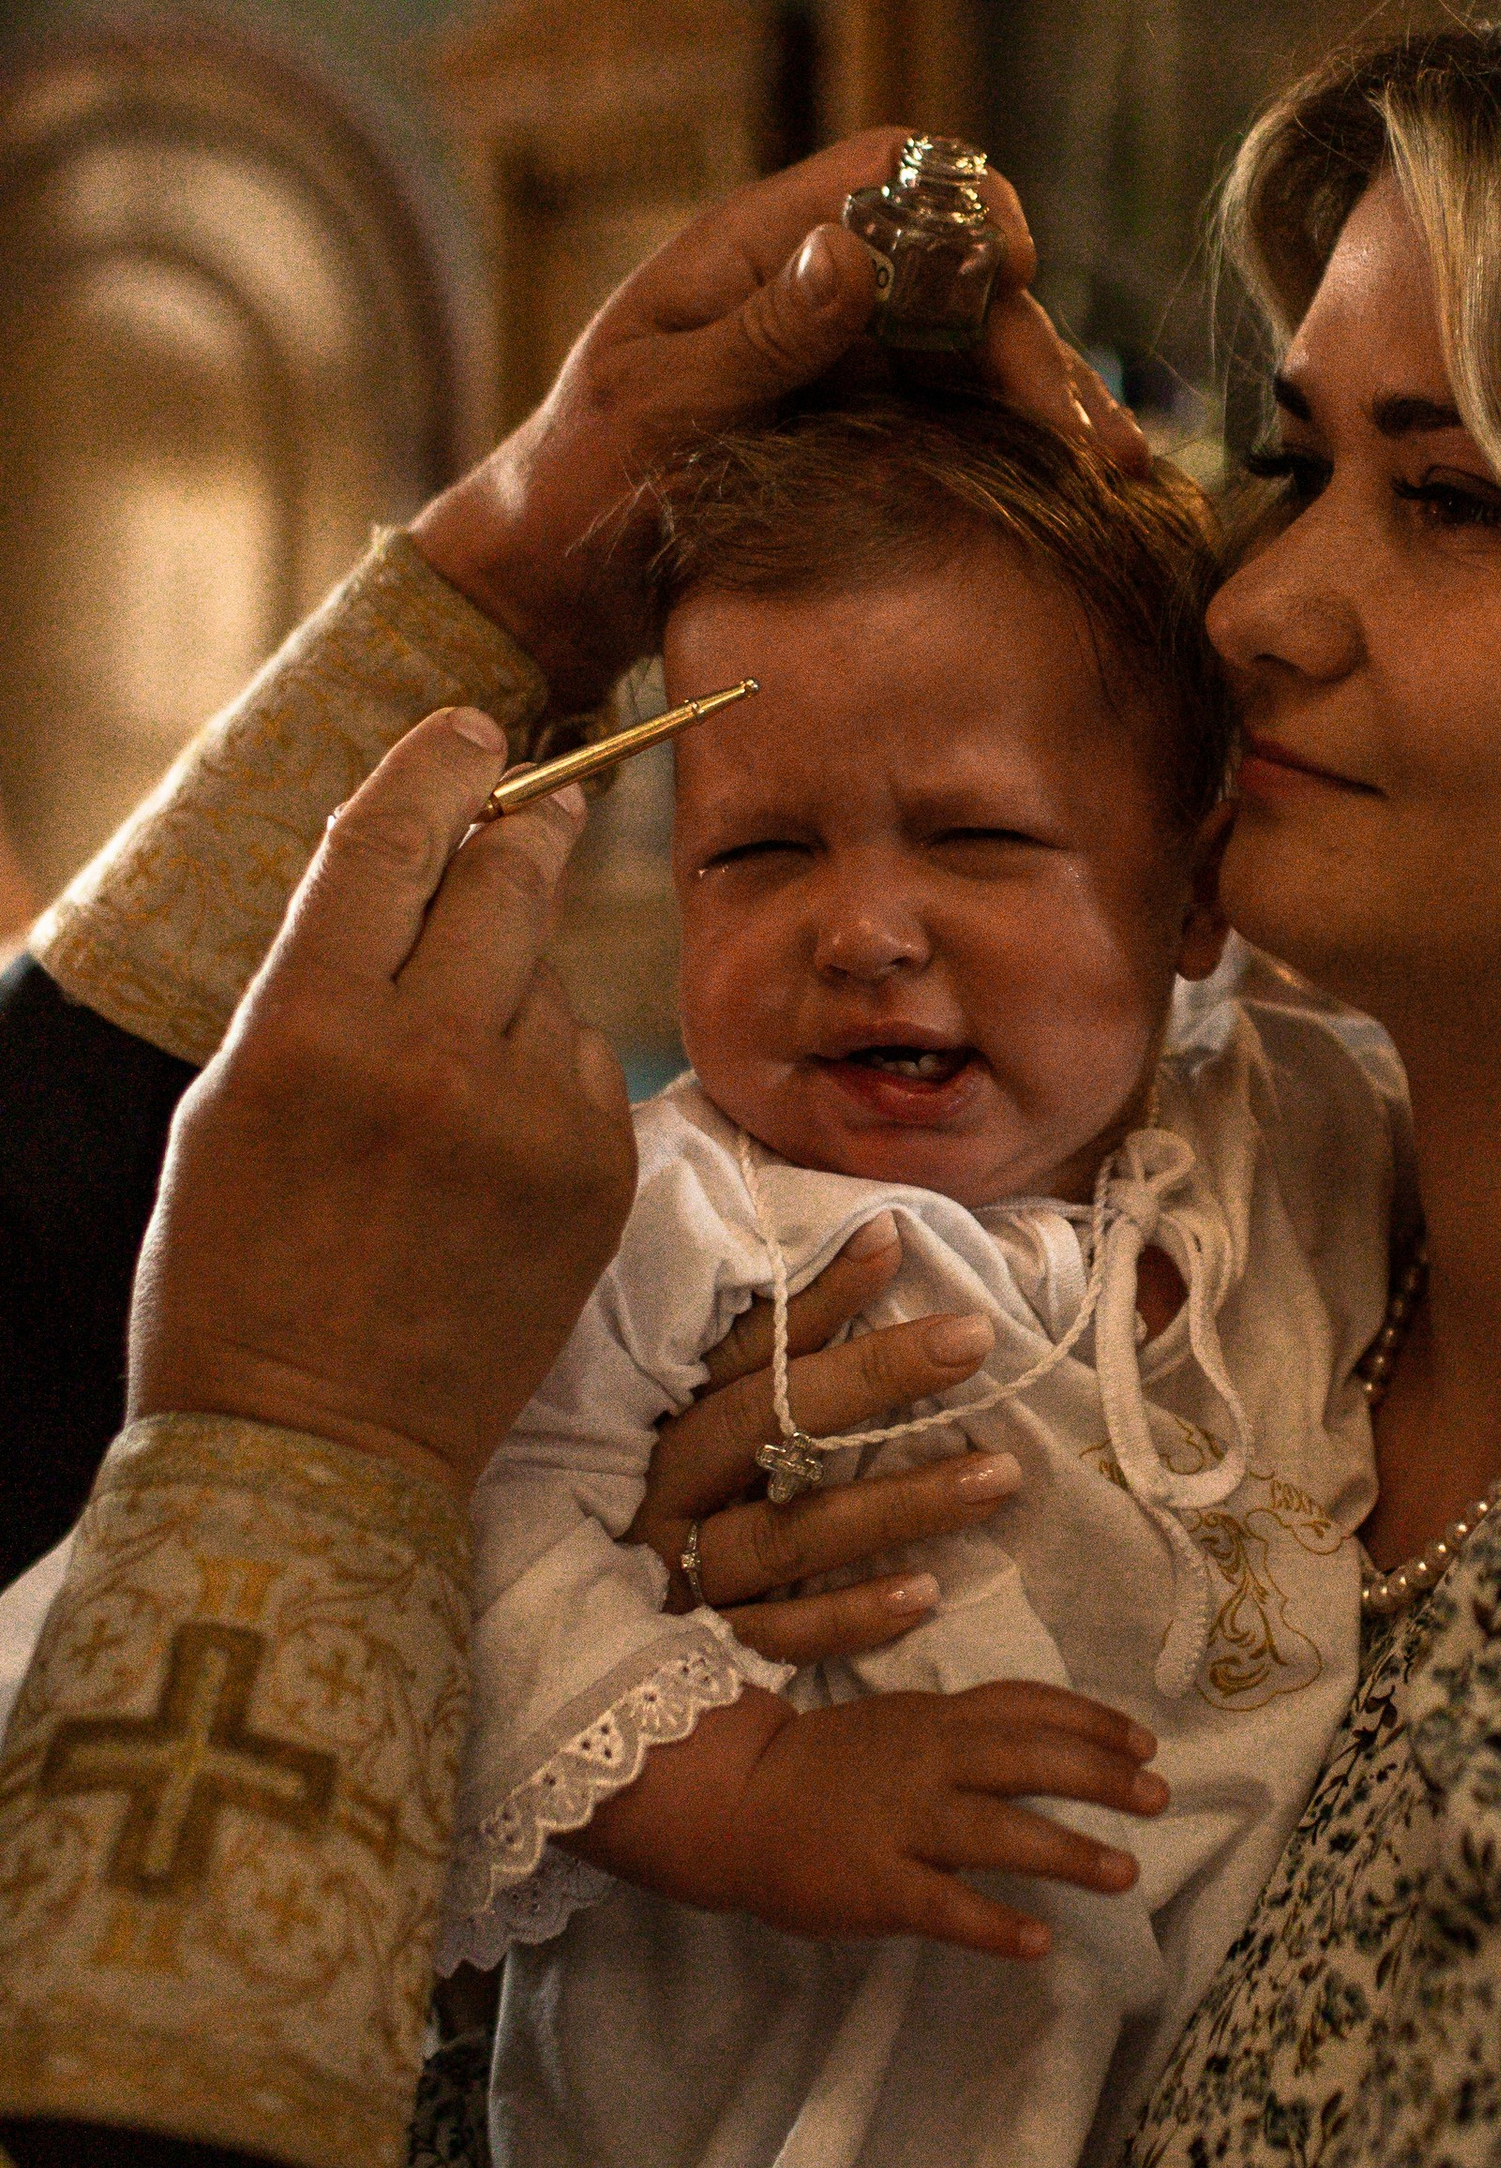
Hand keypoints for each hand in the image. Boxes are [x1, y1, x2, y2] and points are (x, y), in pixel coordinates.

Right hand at [128, 711, 636, 1494]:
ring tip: (449, 1085)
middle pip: (510, 877)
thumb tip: (412, 865)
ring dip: (514, 992)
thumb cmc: (237, 1270)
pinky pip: (587, 1068)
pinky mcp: (600, 1174)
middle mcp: (434, 1058)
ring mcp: (533, 1119)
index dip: (437, 765)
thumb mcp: (232, 1100)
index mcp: (310, 1029)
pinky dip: (550, 1078)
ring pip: (550, 983)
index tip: (473, 726)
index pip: (391, 837)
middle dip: (529, 821)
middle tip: (548, 789)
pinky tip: (491, 1150)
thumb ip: (323, 978)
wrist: (319, 1441)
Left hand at [409, 133, 1148, 702]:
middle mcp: (814, 294)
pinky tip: (1077, 491)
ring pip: (976, 353)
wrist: (549, 586)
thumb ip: (758, 335)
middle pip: (958, 278)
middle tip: (1083, 437)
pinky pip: (960, 422)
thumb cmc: (574, 480)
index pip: (888, 171)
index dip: (965, 200)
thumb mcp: (656, 404)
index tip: (1016, 269)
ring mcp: (845, 365)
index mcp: (754, 250)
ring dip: (1048, 402)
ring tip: (1111, 472)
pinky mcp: (864, 436)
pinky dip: (1020, 449)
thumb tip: (852, 252)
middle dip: (1030, 344)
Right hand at [575, 1678, 1169, 1959]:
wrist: (729, 1800)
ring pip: (1001, 1833)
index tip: (1143, 1740)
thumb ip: (957, 1735)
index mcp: (932, 1720)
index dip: (1091, 1721)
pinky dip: (997, 1926)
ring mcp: (901, 1824)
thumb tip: (1040, 1747)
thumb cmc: (816, 1769)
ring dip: (1070, 1853)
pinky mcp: (876, 1885)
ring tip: (1125, 1873)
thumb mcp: (893, 1728)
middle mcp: (927, 1763)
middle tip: (1159, 1795)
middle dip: (1102, 1776)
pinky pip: (946, 1907)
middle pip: (1031, 1760)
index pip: (1026, 1707)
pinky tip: (1039, 1943)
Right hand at [622, 1226, 1027, 1666]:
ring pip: (787, 1537)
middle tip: (971, 1343)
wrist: (573, 1627)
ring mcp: (678, 1573)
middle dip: (868, 1381)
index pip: (741, 1351)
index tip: (893, 1244)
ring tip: (996, 1476)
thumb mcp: (714, 1402)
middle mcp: (664, 1489)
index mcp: (663, 1416)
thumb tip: (880, 1233)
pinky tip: (925, 1594)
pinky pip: (778, 1636)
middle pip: (762, 1428)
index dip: (816, 1299)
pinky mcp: (700, 1646)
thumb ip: (789, 1328)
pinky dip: (848, 1618)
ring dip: (895, 1507)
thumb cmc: (680, 1488)